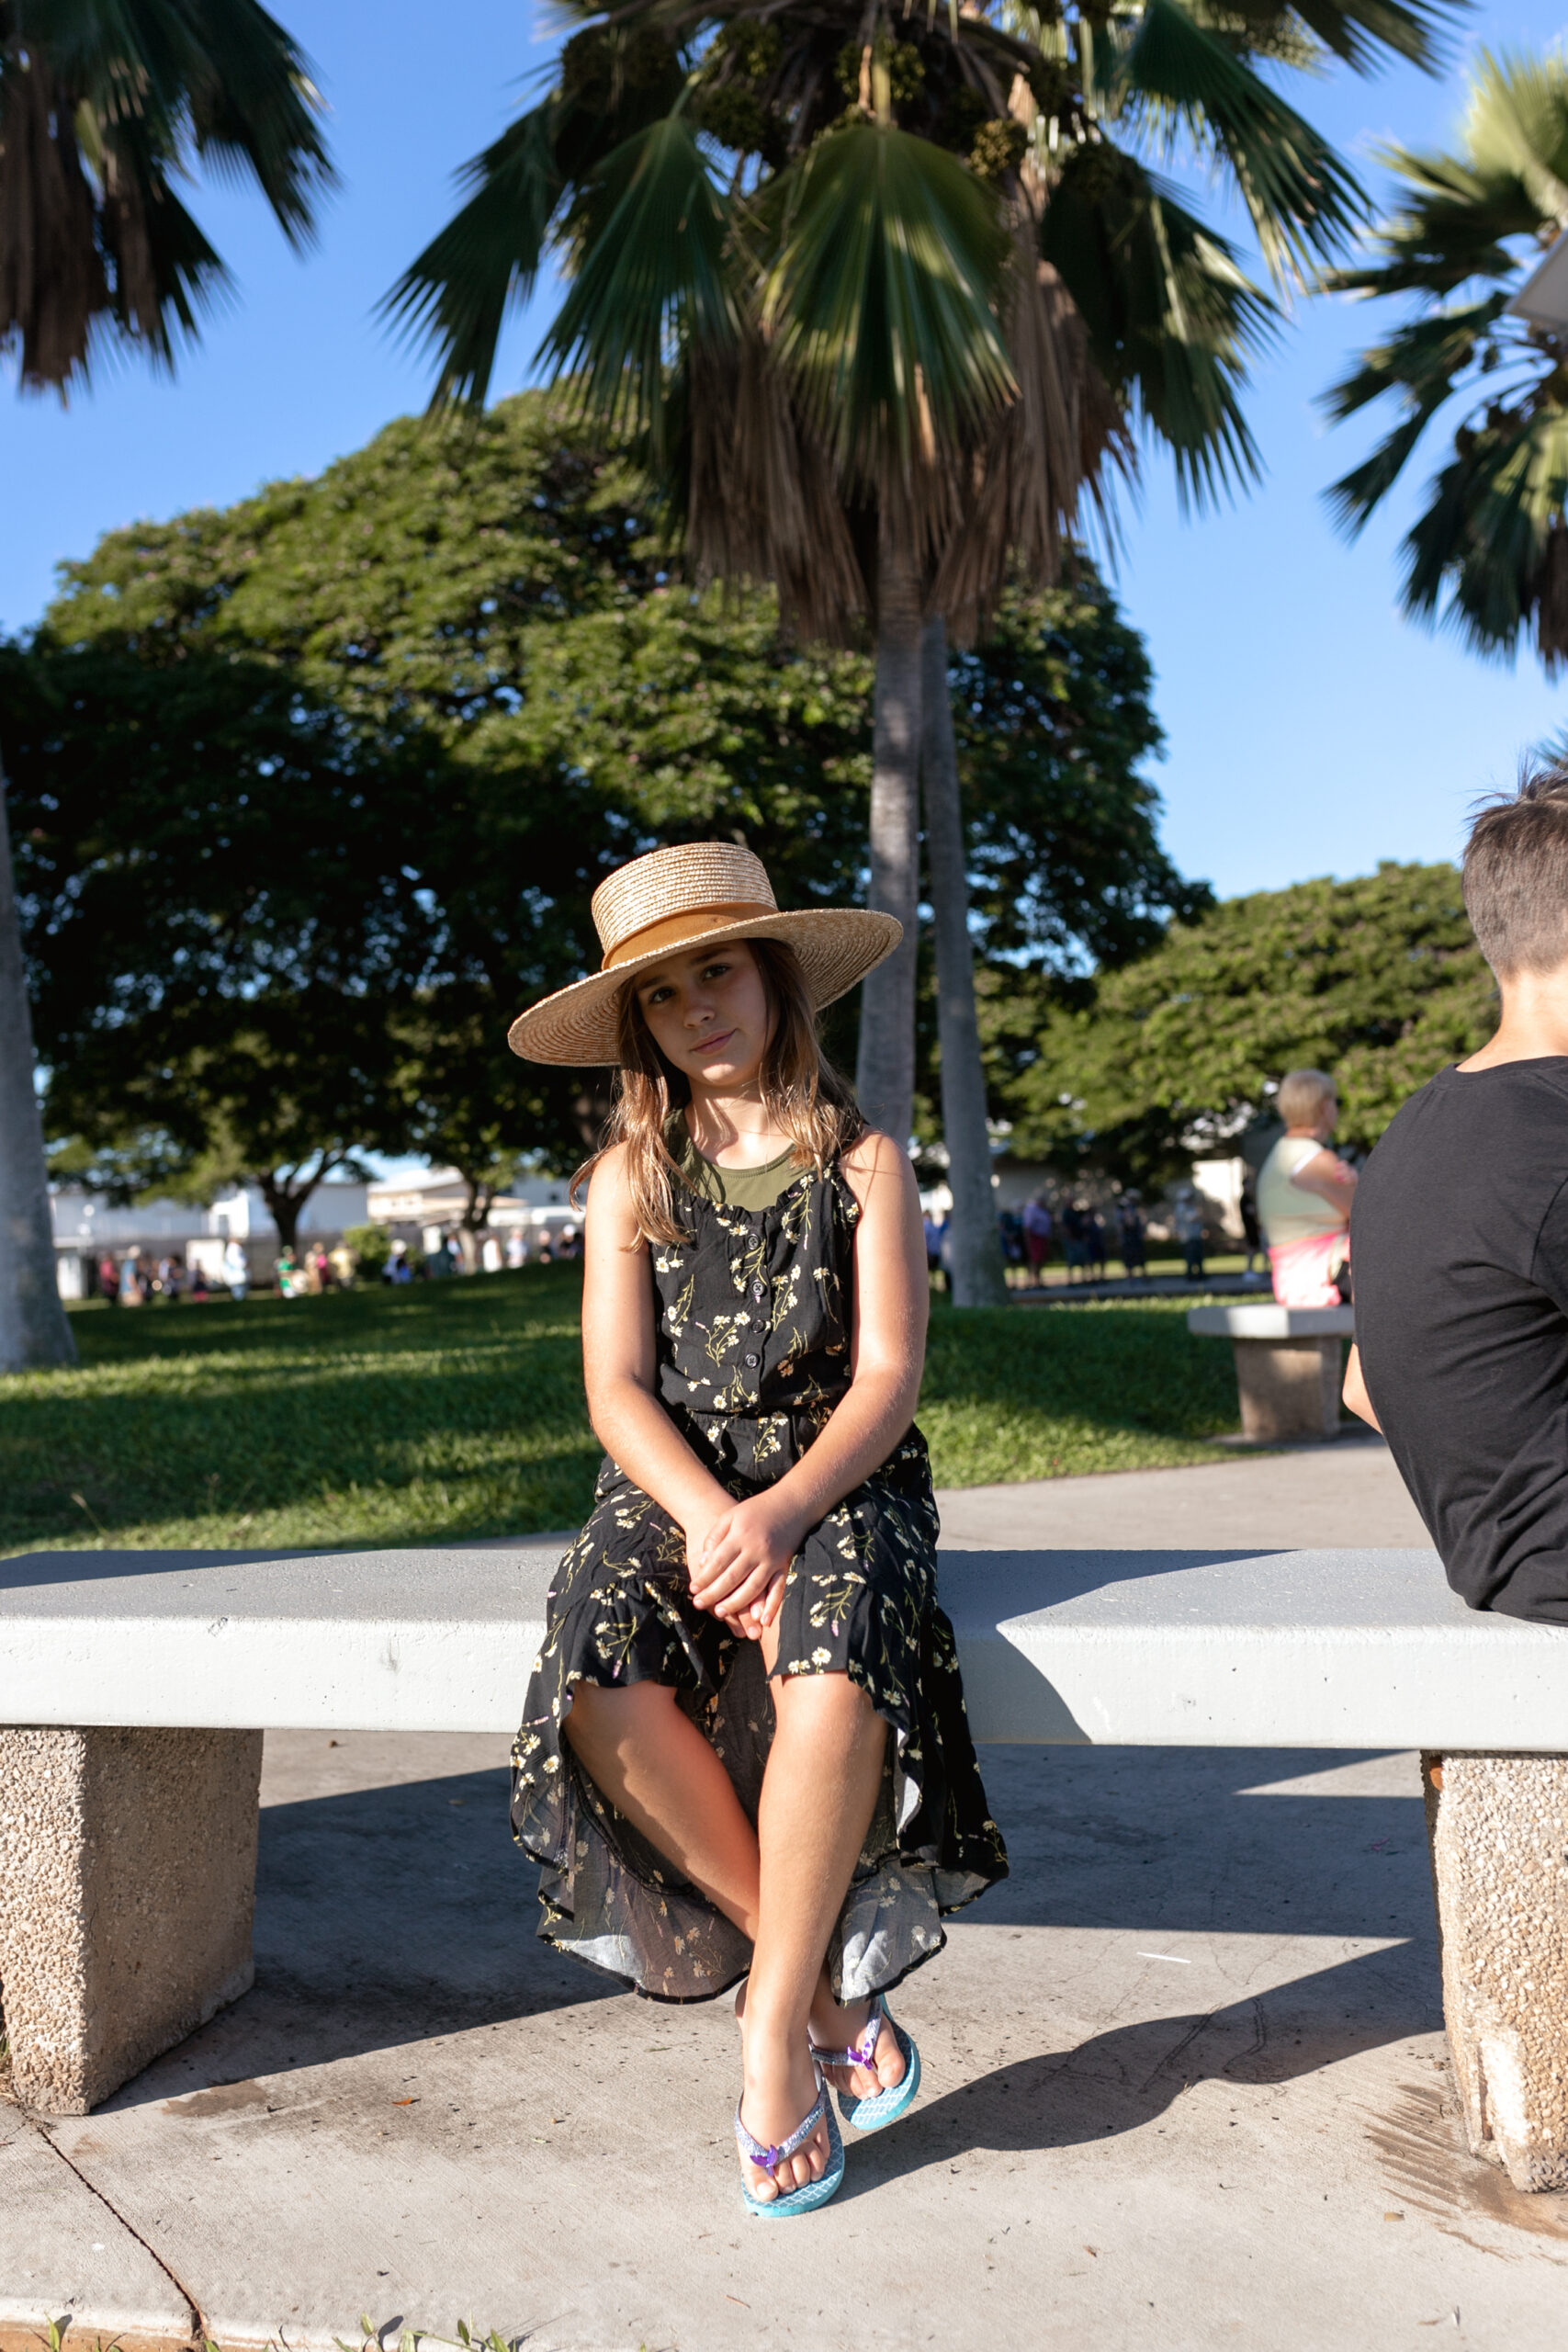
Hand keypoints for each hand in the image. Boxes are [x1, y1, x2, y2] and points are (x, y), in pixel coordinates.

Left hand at [688, 1491, 805, 1637]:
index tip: (692, 1589)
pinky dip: (772, 1606)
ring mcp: (772, 1560)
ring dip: (736, 1604)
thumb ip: (715, 1537)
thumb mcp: (731, 1516)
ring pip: (753, 1587)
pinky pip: (778, 1590)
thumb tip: (704, 1562)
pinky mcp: (784, 1566)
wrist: (791, 1504)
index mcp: (740, 1536)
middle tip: (699, 1604)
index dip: (704, 1578)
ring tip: (720, 1613)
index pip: (717, 1562)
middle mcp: (756, 1549)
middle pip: (732, 1577)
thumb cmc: (756, 1510)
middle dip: (714, 1594)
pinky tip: (763, 1621)